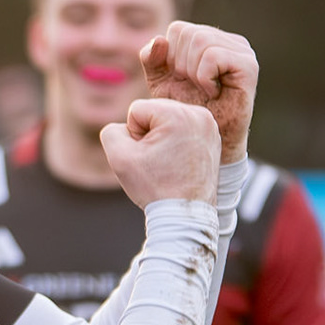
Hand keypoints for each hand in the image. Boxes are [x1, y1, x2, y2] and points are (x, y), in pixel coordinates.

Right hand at [100, 98, 219, 207]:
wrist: (185, 214)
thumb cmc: (154, 187)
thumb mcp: (119, 157)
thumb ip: (111, 131)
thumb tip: (126, 127)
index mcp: (178, 114)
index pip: (136, 110)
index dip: (133, 135)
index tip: (148, 156)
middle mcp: (199, 114)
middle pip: (154, 112)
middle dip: (149, 134)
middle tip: (159, 161)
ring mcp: (209, 125)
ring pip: (167, 120)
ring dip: (161, 138)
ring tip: (169, 162)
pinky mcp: (213, 137)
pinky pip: (182, 129)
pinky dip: (176, 142)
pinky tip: (178, 161)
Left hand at [140, 22, 257, 163]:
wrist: (206, 139)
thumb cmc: (186, 110)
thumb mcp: (161, 82)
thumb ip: (152, 59)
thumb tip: (159, 40)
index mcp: (210, 39)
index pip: (177, 29)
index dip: (169, 56)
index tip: (180, 80)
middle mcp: (229, 41)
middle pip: (187, 33)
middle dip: (179, 64)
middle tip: (193, 87)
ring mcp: (242, 51)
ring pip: (200, 40)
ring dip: (191, 71)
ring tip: (203, 90)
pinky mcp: (248, 65)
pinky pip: (213, 55)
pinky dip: (203, 77)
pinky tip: (212, 92)